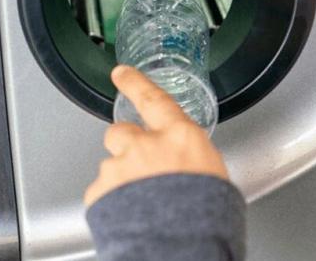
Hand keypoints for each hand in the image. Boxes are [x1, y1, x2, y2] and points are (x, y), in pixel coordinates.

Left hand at [84, 65, 228, 206]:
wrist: (183, 247)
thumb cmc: (208, 217)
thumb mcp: (213, 175)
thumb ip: (192, 159)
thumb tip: (188, 162)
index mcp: (180, 137)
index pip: (154, 99)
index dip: (135, 82)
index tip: (121, 73)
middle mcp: (147, 146)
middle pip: (120, 131)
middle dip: (125, 144)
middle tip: (139, 166)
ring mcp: (120, 168)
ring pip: (111, 165)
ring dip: (121, 178)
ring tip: (139, 203)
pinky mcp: (101, 193)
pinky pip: (101, 192)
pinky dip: (110, 202)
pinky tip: (127, 215)